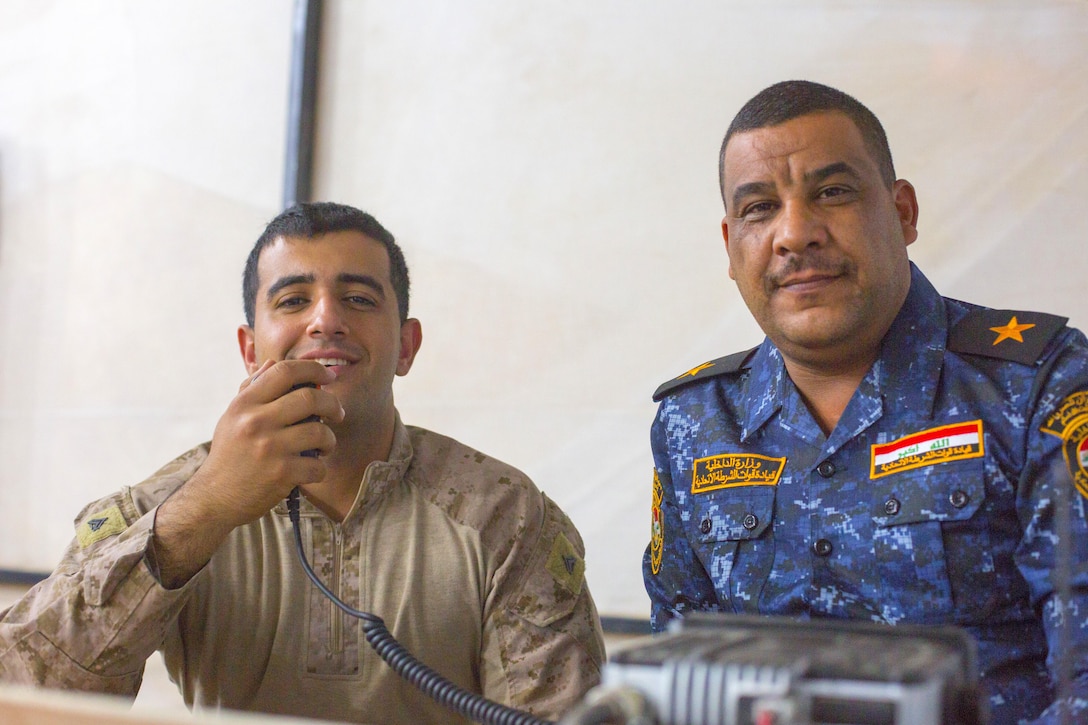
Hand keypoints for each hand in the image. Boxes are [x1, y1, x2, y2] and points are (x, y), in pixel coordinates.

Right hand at [150, 360, 344, 586]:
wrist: (214, 498)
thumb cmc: (229, 454)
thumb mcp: (232, 417)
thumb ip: (252, 390)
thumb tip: (274, 364)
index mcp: (245, 404)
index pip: (284, 371)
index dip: (313, 369)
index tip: (328, 376)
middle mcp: (256, 421)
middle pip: (311, 398)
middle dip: (333, 404)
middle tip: (337, 413)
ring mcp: (269, 448)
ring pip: (320, 432)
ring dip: (330, 440)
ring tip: (324, 446)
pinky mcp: (281, 474)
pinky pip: (318, 465)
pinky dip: (321, 469)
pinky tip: (311, 470)